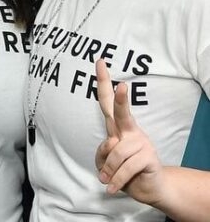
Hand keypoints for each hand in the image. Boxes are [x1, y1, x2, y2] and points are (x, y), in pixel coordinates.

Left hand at [95, 58, 165, 206]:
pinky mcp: (148, 157)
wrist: (150, 188)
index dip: (103, 82)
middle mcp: (129, 131)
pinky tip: (111, 188)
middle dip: (119, 98)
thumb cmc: (124, 169)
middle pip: (121, 112)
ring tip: (106, 180)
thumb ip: (103, 151)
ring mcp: (141, 143)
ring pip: (115, 152)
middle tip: (121, 85)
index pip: (107, 101)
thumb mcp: (107, 160)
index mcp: (117, 127)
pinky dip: (115, 181)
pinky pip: (125, 168)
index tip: (99, 61)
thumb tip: (111, 145)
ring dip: (108, 171)